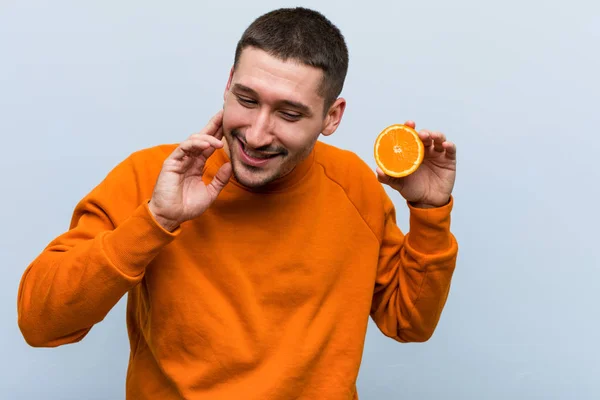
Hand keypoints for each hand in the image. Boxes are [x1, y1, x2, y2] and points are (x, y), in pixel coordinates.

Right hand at [149, 110, 231, 230]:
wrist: (171, 216)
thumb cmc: (187, 206)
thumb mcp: (210, 193)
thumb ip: (220, 179)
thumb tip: (231, 165)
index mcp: (197, 165)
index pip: (209, 145)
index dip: (218, 134)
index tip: (229, 124)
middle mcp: (188, 159)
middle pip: (202, 137)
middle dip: (213, 125)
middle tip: (224, 114)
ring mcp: (179, 159)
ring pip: (193, 140)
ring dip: (207, 138)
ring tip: (220, 142)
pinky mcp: (171, 162)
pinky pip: (184, 148)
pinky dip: (195, 144)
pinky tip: (207, 144)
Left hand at [377, 121, 455, 207]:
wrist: (427, 203)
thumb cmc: (412, 190)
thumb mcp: (398, 184)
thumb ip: (387, 177)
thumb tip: (378, 170)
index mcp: (412, 152)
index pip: (411, 136)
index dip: (410, 128)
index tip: (409, 123)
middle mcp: (425, 150)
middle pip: (425, 136)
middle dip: (423, 132)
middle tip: (420, 134)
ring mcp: (438, 154)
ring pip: (438, 139)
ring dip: (436, 135)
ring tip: (431, 137)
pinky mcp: (449, 160)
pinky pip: (451, 149)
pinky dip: (449, 145)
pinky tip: (445, 144)